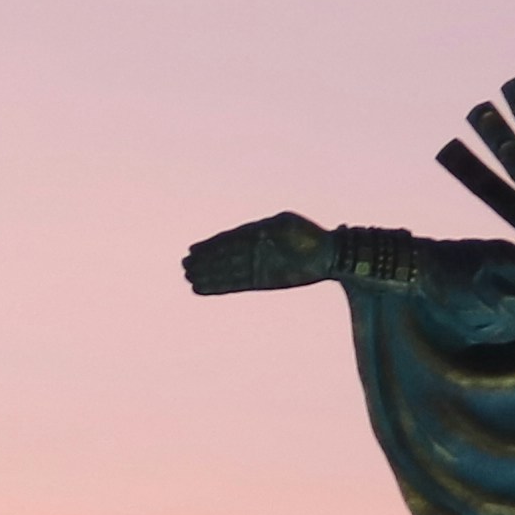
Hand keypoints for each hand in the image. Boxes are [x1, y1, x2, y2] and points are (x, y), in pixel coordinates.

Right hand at [182, 212, 338, 295]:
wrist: (329, 255)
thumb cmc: (310, 236)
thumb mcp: (287, 226)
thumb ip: (266, 229)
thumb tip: (253, 235)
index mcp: (257, 233)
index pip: (228, 240)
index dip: (210, 246)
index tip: (192, 250)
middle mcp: (253, 250)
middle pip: (224, 257)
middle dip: (205, 262)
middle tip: (184, 266)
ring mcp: (256, 265)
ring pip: (226, 272)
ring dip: (208, 275)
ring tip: (189, 278)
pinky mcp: (261, 280)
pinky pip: (235, 284)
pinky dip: (219, 287)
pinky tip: (203, 288)